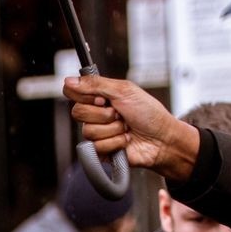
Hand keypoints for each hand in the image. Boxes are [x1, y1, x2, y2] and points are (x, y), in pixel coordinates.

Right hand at [62, 75, 199, 182]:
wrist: (161, 139)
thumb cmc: (149, 113)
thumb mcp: (124, 91)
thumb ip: (95, 84)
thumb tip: (69, 80)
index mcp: (99, 96)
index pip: (73, 92)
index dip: (85, 95)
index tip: (103, 98)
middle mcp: (95, 114)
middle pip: (78, 112)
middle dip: (103, 114)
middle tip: (119, 113)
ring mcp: (97, 133)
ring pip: (88, 131)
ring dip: (112, 129)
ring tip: (126, 128)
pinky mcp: (100, 151)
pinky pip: (96, 147)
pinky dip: (115, 142)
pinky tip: (125, 140)